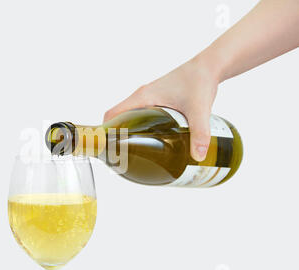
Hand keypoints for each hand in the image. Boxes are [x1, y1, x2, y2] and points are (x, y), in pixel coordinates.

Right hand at [104, 57, 218, 161]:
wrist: (211, 65)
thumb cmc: (201, 80)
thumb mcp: (199, 109)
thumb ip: (199, 133)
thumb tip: (198, 157)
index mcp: (142, 97)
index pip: (112, 115)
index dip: (105, 131)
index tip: (108, 148)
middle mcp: (142, 96)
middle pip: (118, 118)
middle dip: (117, 136)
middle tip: (124, 156)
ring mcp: (149, 97)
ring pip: (130, 116)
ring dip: (128, 131)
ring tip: (136, 151)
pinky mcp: (158, 99)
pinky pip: (141, 114)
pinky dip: (140, 126)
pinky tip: (152, 139)